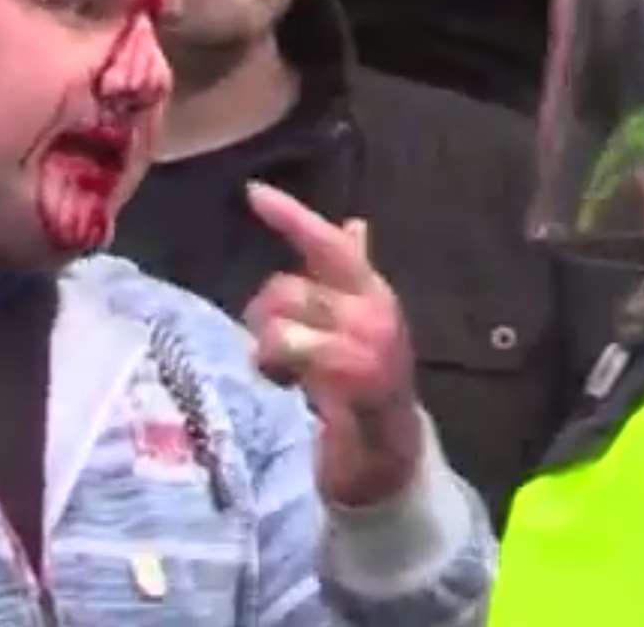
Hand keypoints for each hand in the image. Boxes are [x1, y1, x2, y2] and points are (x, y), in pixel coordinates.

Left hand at [244, 181, 422, 506]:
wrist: (390, 451)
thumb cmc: (369, 382)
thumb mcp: (360, 322)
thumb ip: (353, 272)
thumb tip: (354, 224)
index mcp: (372, 290)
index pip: (328, 243)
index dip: (291, 216)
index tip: (253, 192)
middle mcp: (372, 308)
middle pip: (287, 288)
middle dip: (265, 314)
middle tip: (272, 345)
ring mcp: (364, 343)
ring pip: (281, 322)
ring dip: (267, 349)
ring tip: (283, 371)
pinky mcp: (350, 378)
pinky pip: (293, 354)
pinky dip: (278, 368)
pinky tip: (290, 386)